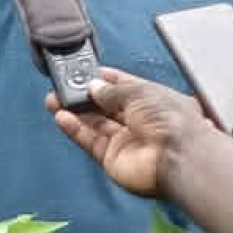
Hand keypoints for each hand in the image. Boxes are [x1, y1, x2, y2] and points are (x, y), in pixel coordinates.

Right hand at [47, 68, 210, 198]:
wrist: (177, 157)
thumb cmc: (172, 121)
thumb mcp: (138, 92)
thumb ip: (111, 90)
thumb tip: (94, 87)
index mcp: (153, 100)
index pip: (123, 87)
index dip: (103, 79)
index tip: (84, 73)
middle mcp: (140, 121)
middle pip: (105, 107)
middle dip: (84, 96)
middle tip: (64, 87)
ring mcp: (126, 141)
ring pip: (94, 124)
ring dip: (74, 112)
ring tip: (55, 100)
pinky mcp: (113, 159)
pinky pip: (89, 141)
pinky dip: (75, 130)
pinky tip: (62, 117)